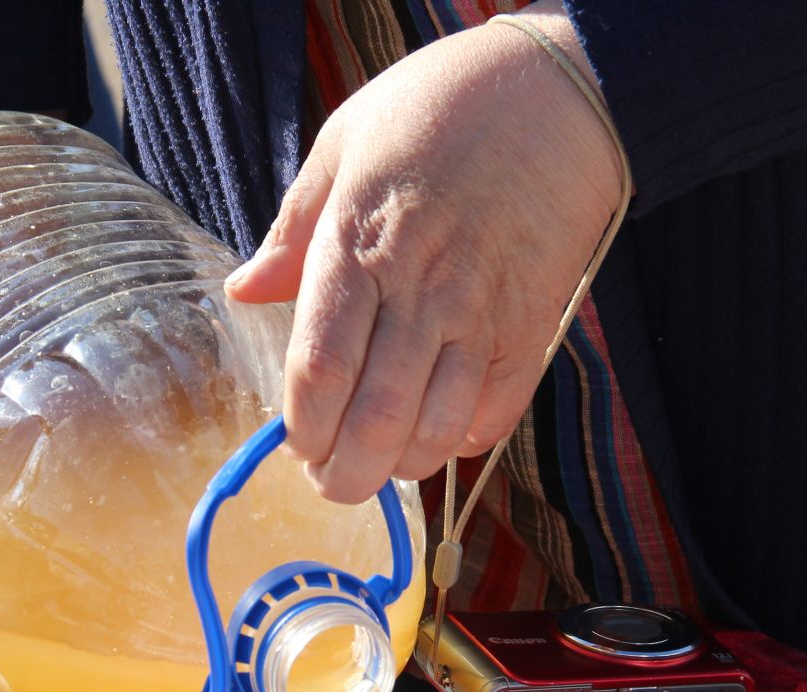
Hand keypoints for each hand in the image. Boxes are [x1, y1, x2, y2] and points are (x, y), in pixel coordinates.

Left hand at [223, 4, 627, 503]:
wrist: (561, 97)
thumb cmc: (443, 108)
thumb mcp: (344, 143)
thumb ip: (293, 230)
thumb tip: (245, 292)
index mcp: (358, 246)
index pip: (320, 368)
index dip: (302, 427)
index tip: (296, 442)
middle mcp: (420, 291)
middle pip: (373, 420)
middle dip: (343, 474)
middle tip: (331, 479)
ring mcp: (481, 317)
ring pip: (434, 432)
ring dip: (399, 467)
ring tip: (379, 463)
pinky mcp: (530, 331)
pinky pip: (493, 416)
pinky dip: (460, 442)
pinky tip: (437, 430)